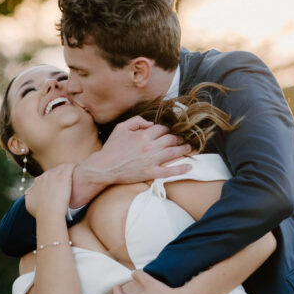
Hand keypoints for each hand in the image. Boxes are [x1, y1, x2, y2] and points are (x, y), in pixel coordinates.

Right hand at [24, 163, 74, 219]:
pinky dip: (74, 166)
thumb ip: (30, 197)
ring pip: (61, 167)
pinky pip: (70, 167)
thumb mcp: (29, 204)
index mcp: (37, 182)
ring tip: (74, 171)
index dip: (52, 180)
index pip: (46, 177)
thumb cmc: (40, 212)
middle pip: (54, 171)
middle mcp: (44, 176)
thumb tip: (30, 194)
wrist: (48, 213)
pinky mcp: (63, 176)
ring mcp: (54, 175)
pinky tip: (77, 167)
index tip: (58, 185)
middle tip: (67, 180)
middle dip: (59, 174)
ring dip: (67, 169)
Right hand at [71, 117, 192, 205]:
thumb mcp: (121, 128)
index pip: (161, 129)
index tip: (168, 131)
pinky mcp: (151, 173)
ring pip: (173, 152)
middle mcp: (149, 147)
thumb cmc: (112, 148)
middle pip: (170, 139)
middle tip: (181, 138)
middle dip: (177, 137)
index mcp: (143, 135)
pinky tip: (189, 166)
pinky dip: (181, 168)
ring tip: (189, 147)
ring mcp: (151, 160)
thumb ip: (137, 121)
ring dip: (183, 149)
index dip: (166, 129)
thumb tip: (151, 123)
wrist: (104, 167)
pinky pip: (169, 171)